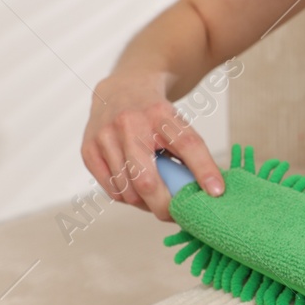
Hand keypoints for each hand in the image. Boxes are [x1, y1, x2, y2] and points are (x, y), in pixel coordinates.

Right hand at [80, 72, 225, 221]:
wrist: (121, 89)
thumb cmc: (155, 113)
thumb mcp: (177, 122)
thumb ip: (192, 152)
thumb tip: (212, 192)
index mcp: (160, 113)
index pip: (187, 144)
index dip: (204, 170)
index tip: (217, 193)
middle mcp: (129, 123)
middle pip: (148, 181)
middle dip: (165, 207)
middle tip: (180, 215)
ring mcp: (104, 137)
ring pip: (128, 191)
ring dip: (147, 204)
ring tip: (159, 199)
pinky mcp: (88, 150)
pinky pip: (112, 190)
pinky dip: (129, 198)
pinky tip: (139, 191)